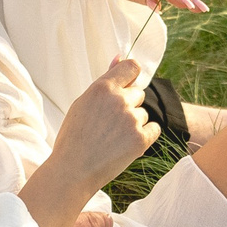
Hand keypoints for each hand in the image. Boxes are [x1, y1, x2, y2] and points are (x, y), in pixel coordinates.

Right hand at [49, 58, 160, 188]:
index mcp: (102, 88)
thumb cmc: (74, 136)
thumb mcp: (83, 103)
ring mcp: (131, 119)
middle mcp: (118, 100)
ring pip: (143, 114)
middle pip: (139, 93)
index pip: (132, 67)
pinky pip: (154, 129)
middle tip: (109, 124)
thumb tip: (120, 56)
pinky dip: (145, 136)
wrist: (72, 171)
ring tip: (112, 138)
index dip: (132, 77)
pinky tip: (126, 144)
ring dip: (134, 124)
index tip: (127, 86)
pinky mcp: (140, 139)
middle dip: (129, 105)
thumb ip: (105, 80)